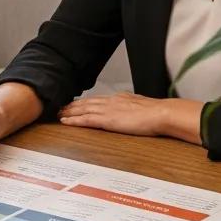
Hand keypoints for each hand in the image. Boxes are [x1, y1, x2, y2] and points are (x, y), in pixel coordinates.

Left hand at [58, 93, 188, 137]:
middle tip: (61, 107)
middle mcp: (111, 101)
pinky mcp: (107, 120)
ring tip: (59, 114)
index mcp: (119, 98)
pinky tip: (66, 122)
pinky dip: (74, 120)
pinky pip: (86, 120)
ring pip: (83, 109)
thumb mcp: (142, 107)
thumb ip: (134, 108)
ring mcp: (108, 110)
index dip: (85, 102)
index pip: (98, 99)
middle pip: (87, 103)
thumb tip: (133, 112)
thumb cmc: (156, 112)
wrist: (161, 113)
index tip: (76, 103)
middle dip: (73, 105)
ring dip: (69, 112)